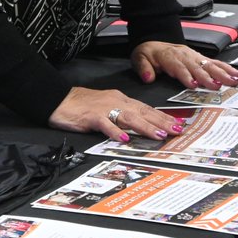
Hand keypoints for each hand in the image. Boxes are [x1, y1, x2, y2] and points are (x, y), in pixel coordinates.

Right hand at [49, 87, 185, 142]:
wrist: (59, 99)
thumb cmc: (83, 104)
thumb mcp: (107, 107)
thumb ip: (122, 115)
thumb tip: (139, 126)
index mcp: (121, 100)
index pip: (146, 108)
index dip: (163, 117)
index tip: (177, 124)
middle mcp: (116, 102)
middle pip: (143, 112)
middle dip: (162, 122)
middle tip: (177, 130)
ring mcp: (104, 109)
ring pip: (129, 117)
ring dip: (145, 127)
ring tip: (158, 135)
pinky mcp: (90, 116)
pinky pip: (104, 124)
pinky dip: (114, 131)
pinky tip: (123, 139)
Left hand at [131, 41, 237, 89]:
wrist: (154, 41)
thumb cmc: (148, 53)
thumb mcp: (139, 58)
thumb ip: (143, 68)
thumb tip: (148, 78)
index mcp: (170, 56)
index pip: (179, 67)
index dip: (186, 76)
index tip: (194, 85)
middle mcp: (185, 55)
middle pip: (198, 66)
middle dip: (208, 76)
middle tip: (218, 85)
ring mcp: (194, 55)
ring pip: (210, 64)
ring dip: (222, 72)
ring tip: (233, 80)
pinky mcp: (200, 57)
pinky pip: (215, 62)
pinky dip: (227, 67)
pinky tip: (236, 73)